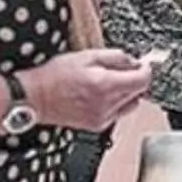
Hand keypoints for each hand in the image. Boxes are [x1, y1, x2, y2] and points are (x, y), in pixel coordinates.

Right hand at [19, 49, 152, 131]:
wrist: (35, 98)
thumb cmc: (55, 76)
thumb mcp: (87, 56)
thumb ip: (116, 57)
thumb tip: (135, 61)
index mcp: (106, 85)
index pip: (142, 80)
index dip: (146, 69)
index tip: (143, 63)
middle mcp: (107, 105)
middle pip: (139, 92)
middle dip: (135, 79)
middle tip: (124, 69)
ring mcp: (103, 118)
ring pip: (130, 103)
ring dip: (127, 92)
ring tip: (109, 82)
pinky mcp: (98, 126)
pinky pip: (118, 113)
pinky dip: (116, 103)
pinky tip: (101, 95)